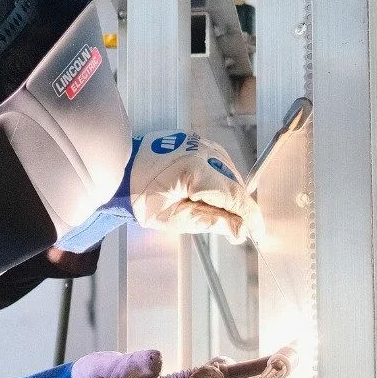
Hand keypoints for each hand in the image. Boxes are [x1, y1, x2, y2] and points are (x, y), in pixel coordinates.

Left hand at [129, 132, 261, 243]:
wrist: (119, 170)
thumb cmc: (140, 196)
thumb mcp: (174, 218)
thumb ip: (211, 222)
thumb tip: (241, 230)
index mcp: (198, 171)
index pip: (236, 197)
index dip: (251, 218)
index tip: (257, 235)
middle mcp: (204, 152)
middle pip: (235, 185)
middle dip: (239, 208)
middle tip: (235, 231)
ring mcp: (202, 144)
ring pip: (230, 174)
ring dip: (229, 195)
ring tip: (216, 213)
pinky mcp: (199, 143)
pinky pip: (219, 164)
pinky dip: (220, 181)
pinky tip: (209, 195)